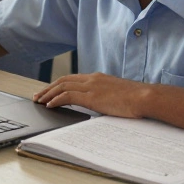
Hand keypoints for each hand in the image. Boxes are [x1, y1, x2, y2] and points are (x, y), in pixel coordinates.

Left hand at [33, 73, 150, 116]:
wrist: (145, 97)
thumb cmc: (136, 99)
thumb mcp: (117, 94)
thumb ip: (106, 96)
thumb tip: (101, 104)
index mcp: (98, 77)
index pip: (72, 78)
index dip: (58, 84)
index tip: (50, 91)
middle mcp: (92, 79)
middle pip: (63, 80)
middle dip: (49, 88)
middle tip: (38, 96)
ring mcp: (91, 86)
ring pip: (62, 87)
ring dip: (48, 94)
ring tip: (39, 101)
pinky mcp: (91, 97)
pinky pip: (67, 96)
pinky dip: (56, 100)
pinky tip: (50, 105)